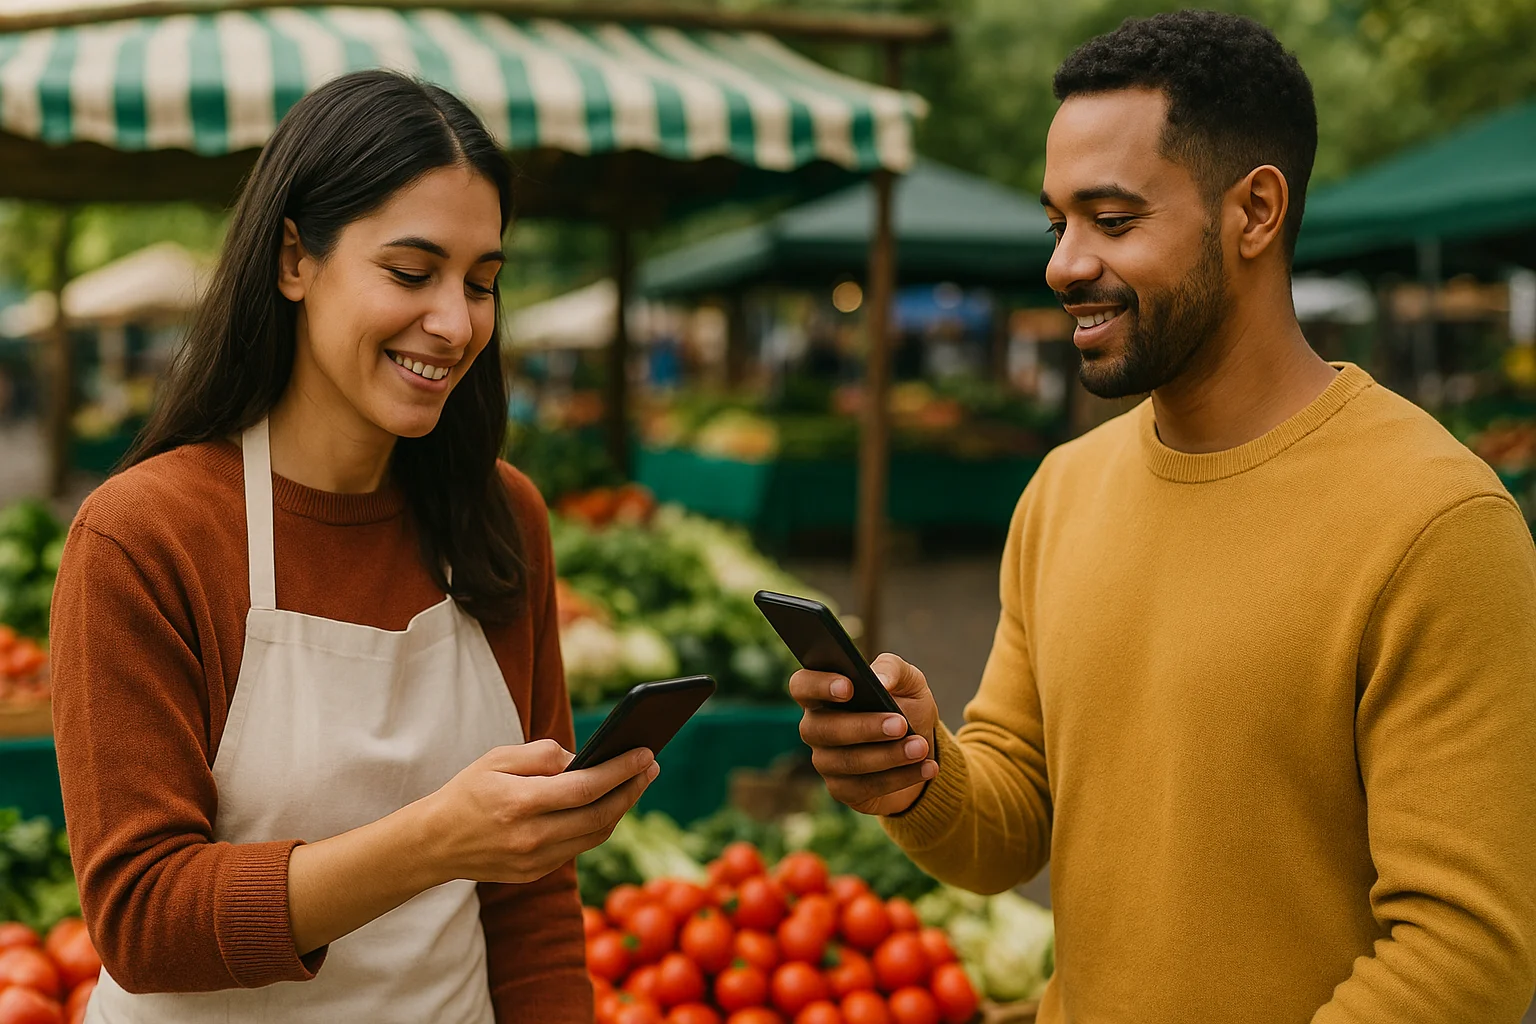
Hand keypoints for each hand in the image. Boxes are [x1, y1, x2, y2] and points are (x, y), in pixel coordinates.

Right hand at [422, 739, 657, 885]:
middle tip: (651, 766)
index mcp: (519, 803)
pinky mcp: (535, 873)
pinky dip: (598, 825)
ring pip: (595, 836)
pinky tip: (609, 804)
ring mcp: (534, 861)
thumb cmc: (468, 792)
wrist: (434, 843)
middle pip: (600, 816)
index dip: (621, 770)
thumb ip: (543, 754)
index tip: (645, 753)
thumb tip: (584, 759)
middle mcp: (531, 837)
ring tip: (636, 782)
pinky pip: (578, 848)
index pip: (585, 788)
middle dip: (632, 789)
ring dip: (621, 808)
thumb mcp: (497, 759)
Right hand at [790, 654, 939, 816]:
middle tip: (901, 724)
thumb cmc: (906, 707)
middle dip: (863, 727)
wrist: (921, 750)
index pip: (802, 685)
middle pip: (822, 728)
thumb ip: (893, 669)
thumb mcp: (908, 682)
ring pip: (847, 761)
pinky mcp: (842, 790)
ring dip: (888, 755)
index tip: (848, 687)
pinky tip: (925, 767)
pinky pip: (865, 787)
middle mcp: (816, 727)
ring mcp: (826, 761)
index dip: (818, 686)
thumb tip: (880, 680)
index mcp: (824, 693)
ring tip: (920, 747)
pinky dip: (899, 778)